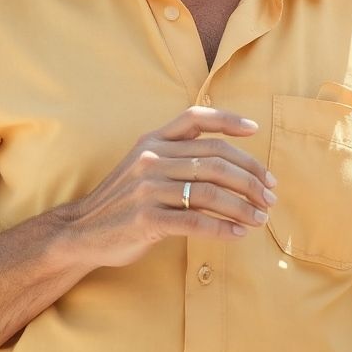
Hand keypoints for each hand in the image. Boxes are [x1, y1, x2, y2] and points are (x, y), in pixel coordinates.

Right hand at [62, 106, 276, 268]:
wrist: (81, 231)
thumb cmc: (125, 200)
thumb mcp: (144, 165)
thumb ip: (178, 155)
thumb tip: (232, 161)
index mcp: (153, 141)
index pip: (196, 118)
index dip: (228, 119)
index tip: (256, 129)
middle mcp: (151, 158)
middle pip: (216, 160)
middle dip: (251, 177)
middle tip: (270, 194)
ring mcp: (147, 189)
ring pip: (211, 191)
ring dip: (243, 206)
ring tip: (261, 217)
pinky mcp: (146, 219)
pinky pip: (196, 221)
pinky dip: (223, 227)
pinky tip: (239, 234)